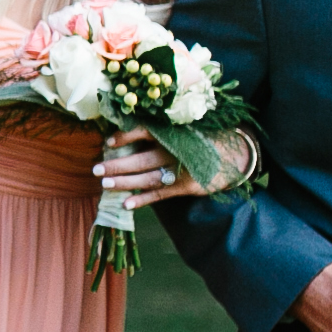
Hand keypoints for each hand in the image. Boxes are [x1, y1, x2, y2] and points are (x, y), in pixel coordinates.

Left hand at [95, 127, 209, 209]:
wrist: (235, 154)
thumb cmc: (200, 139)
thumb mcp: (184, 128)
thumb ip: (160, 131)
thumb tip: (124, 135)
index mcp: (172, 133)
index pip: (146, 131)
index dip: (125, 136)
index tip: (109, 142)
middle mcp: (175, 151)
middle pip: (141, 159)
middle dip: (117, 166)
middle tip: (96, 170)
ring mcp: (182, 170)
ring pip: (148, 178)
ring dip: (125, 183)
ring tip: (105, 185)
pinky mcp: (187, 186)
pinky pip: (160, 194)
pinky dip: (143, 199)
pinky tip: (126, 204)